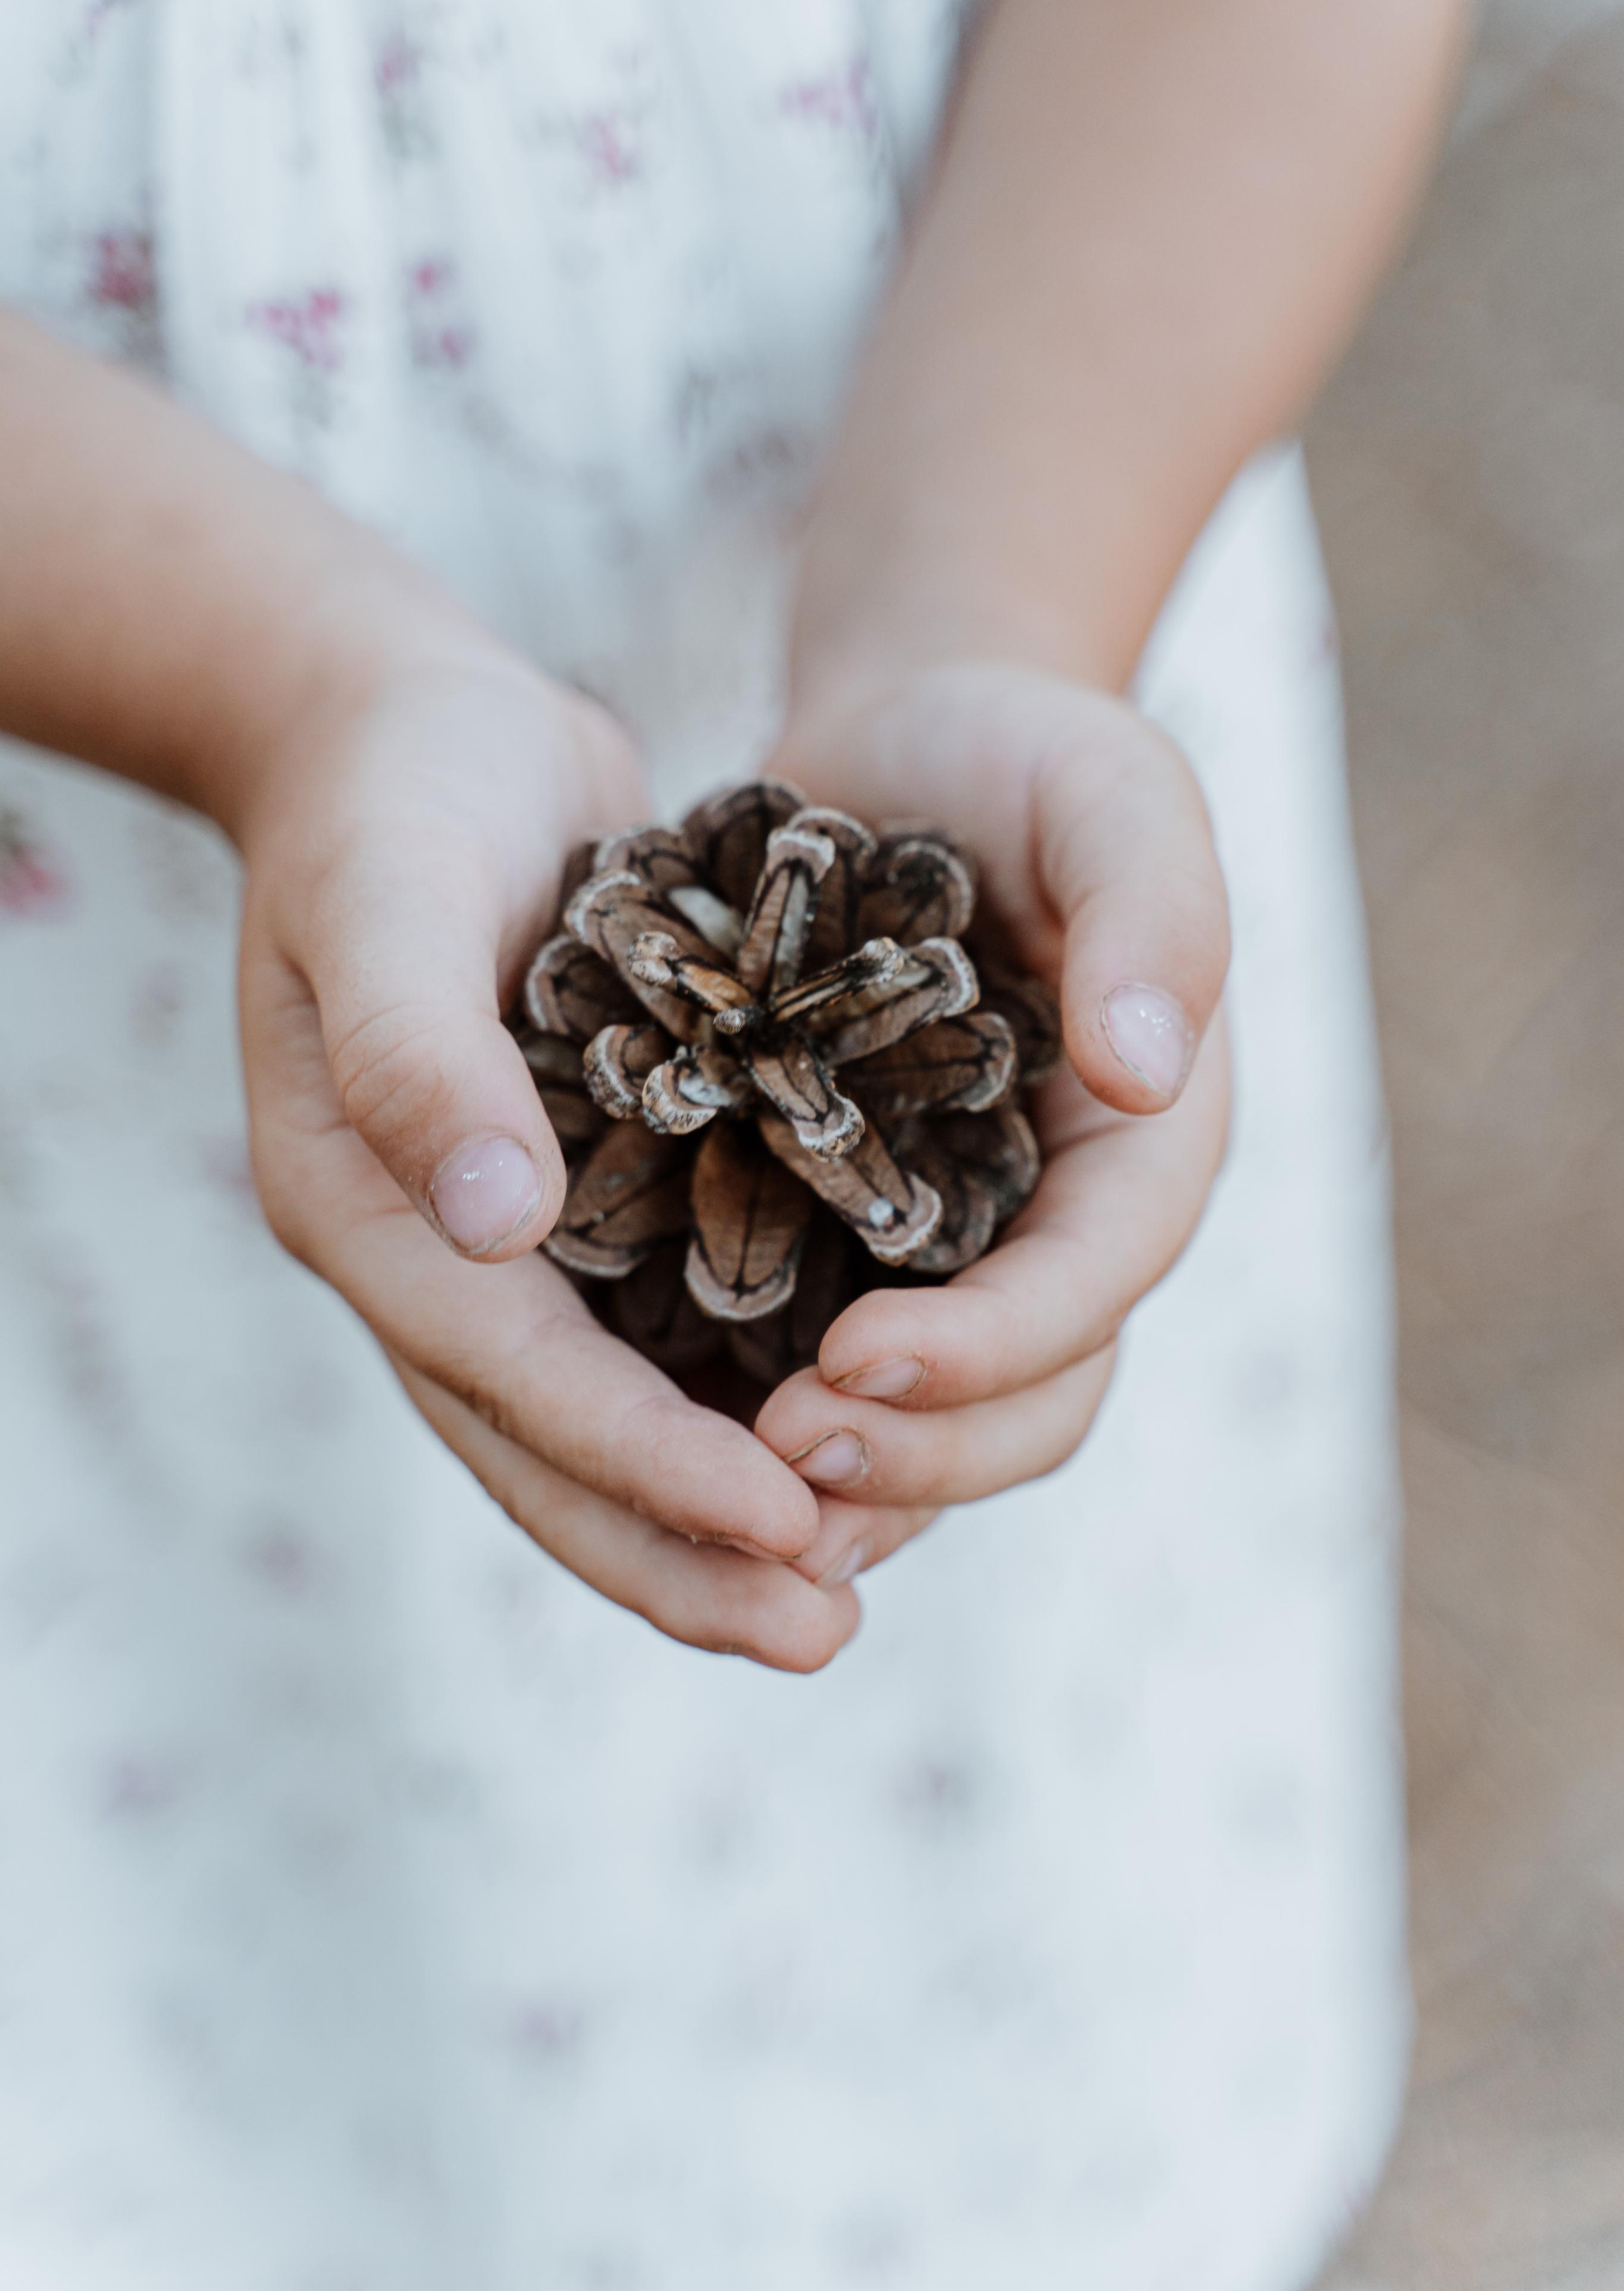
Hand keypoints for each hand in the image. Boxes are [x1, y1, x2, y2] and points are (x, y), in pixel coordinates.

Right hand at [237, 641, 867, 1670]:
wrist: (403, 730)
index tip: (777, 1524)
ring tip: (839, 1601)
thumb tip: (495, 1221)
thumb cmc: (390, 790)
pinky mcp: (581, 1195)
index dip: (641, 1456)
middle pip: (551, 1445)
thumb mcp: (385, 891)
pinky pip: (651, 1341)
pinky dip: (725, 1415)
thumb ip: (419, 1052)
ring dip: (711, 1518)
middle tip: (822, 1635)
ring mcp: (504, 1238)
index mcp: (365, 1203)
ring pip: (604, 1422)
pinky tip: (834, 1465)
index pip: (511, 1367)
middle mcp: (432, 1249)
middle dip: (681, 1549)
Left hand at [752, 660, 1231, 1555]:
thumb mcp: (1112, 793)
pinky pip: (833, 1366)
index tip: (855, 1360)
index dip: (988, 1352)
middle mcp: (1062, 1226)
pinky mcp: (855, 1237)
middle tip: (779, 1460)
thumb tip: (1153, 1074)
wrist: (912, 744)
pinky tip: (678, 1438)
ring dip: (851, 1478)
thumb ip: (1157, 913)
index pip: (1091, 1289)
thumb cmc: (1024, 755)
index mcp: (1142, 1150)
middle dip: (918, 1451)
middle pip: (1028, 1400)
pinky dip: (772, 1419)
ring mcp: (963, 1247)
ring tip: (725, 1494)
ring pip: (937, 1421)